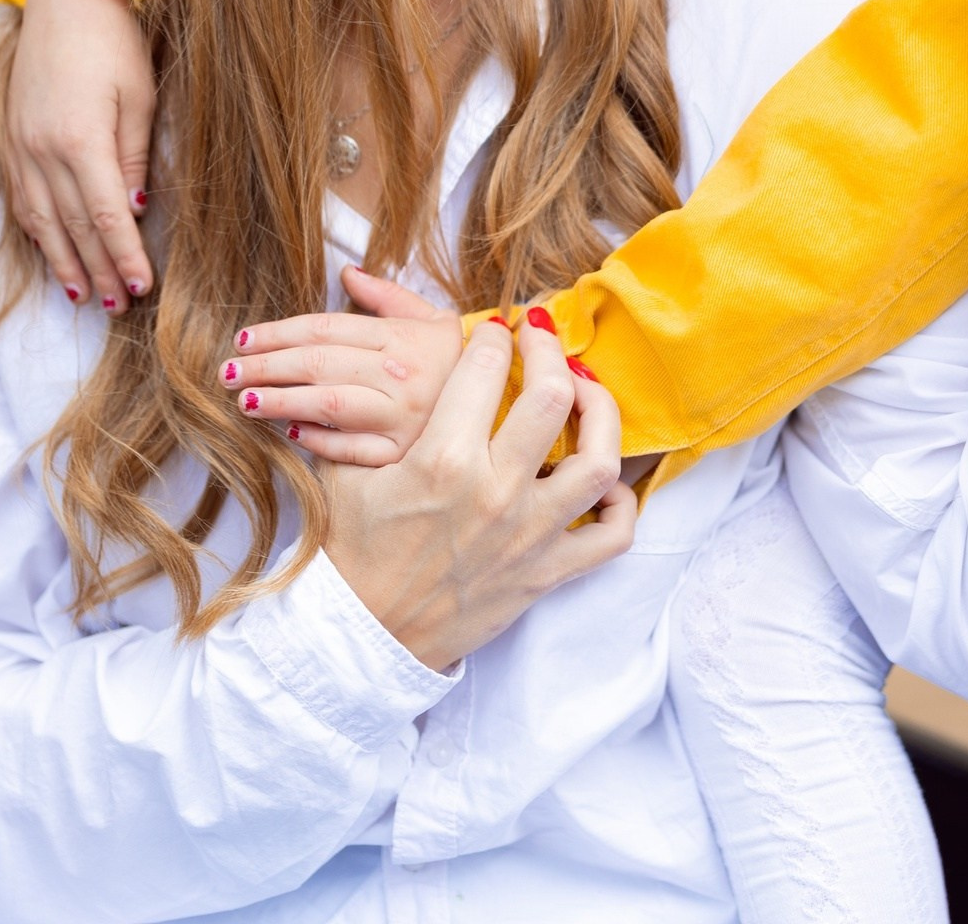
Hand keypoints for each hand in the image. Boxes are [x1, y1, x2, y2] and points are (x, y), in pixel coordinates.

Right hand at [7, 0, 156, 311]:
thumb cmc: (115, 41)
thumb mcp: (140, 96)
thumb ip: (134, 156)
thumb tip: (134, 210)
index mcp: (80, 140)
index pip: (105, 217)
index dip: (124, 256)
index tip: (143, 287)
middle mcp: (42, 149)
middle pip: (72, 227)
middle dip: (97, 270)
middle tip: (118, 305)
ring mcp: (20, 145)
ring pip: (41, 219)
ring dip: (63, 260)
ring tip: (84, 293)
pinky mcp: (11, 137)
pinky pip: (22, 198)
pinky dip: (38, 231)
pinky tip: (52, 251)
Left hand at [222, 266, 464, 462]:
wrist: (509, 410)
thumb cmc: (460, 363)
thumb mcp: (432, 319)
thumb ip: (386, 296)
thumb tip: (347, 272)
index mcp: (402, 337)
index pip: (326, 328)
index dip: (279, 331)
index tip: (244, 339)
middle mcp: (399, 374)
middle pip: (317, 363)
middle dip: (265, 367)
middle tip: (226, 373)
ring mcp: (400, 418)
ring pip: (325, 404)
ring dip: (277, 401)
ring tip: (242, 401)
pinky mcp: (401, 457)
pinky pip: (349, 449)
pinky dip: (316, 440)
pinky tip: (289, 432)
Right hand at [322, 312, 634, 669]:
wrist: (360, 638)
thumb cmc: (352, 549)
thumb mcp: (348, 469)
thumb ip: (377, 412)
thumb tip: (402, 357)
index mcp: (442, 460)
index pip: (485, 366)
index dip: (491, 335)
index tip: (493, 330)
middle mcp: (495, 494)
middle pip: (554, 397)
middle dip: (550, 350)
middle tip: (540, 336)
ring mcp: (528, 536)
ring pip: (599, 460)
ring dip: (600, 414)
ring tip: (583, 392)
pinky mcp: (546, 574)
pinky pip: (612, 537)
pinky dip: (618, 504)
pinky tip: (599, 481)